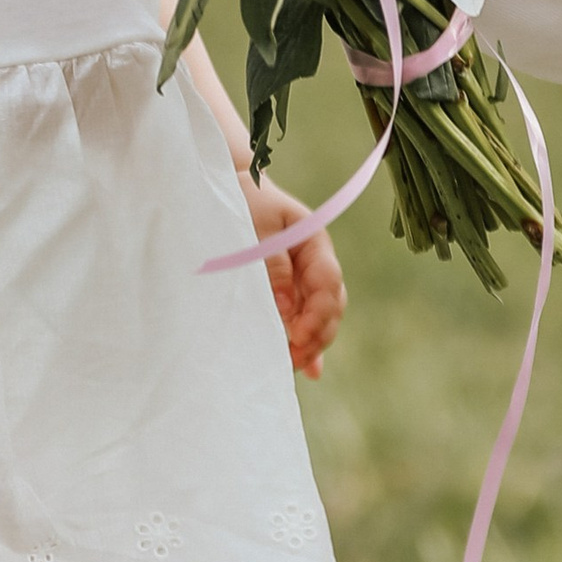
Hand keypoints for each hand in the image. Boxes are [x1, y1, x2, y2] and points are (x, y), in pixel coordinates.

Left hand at [241, 167, 346, 377]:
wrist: (229, 190)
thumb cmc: (242, 201)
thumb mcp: (255, 225)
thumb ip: (272, 264)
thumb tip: (285, 308)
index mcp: (314, 242)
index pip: (328, 282)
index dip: (317, 313)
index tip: (297, 335)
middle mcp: (316, 264)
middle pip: (332, 306)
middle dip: (317, 335)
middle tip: (292, 358)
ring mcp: (305, 280)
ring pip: (322, 318)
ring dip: (311, 343)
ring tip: (292, 366)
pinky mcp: (291, 293)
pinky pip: (306, 322)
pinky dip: (308, 345)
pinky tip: (309, 371)